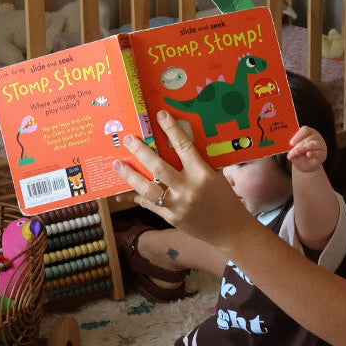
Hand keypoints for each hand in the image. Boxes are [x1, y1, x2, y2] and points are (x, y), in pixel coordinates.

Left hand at [113, 110, 250, 249]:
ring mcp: (176, 205)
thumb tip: (181, 141)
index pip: (184, 147)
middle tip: (128, 139)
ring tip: (117, 163)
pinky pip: (148, 204)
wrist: (228, 229)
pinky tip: (120, 193)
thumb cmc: (224, 197)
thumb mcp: (216, 175)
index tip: (160, 116)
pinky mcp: (169, 217)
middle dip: (141, 152)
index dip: (171, 130)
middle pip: (159, 168)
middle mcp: (188, 189)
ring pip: (147, 189)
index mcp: (202, 175)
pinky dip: (134, 198)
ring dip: (130, 175)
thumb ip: (199, 162)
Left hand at [285, 124, 326, 173]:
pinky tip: (308, 154)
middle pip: (307, 139)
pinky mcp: (322, 154)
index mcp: (309, 132)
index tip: (291, 143)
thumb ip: (292, 148)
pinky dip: (313, 153)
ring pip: (312, 145)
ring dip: (303, 149)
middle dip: (298, 146)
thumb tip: (288, 147)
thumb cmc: (300, 154)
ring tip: (296, 153)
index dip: (298, 136)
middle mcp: (316, 137)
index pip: (305, 130)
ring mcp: (320, 145)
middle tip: (290, 154)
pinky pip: (318, 153)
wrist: (306, 165)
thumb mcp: (294, 150)